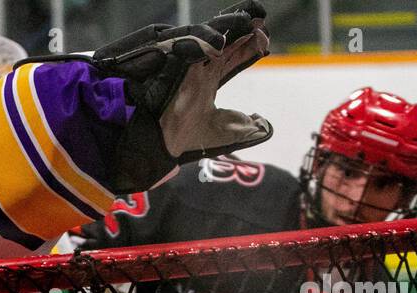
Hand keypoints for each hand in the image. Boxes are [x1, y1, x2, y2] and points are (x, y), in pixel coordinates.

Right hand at [81, 1, 272, 191]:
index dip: (248, 48)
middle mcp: (194, 67)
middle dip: (243, 30)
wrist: (151, 144)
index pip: (231, 56)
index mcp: (205, 80)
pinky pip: (184, 45)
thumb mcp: (220, 134)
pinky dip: (202, 42)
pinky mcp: (165, 62)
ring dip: (227, 27)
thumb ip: (243, 129)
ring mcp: (180, 63)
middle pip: (223, 40)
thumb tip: (265, 125)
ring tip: (248, 22)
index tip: (264, 43)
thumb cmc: (177, 139)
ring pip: (206, 35)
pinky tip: (220, 43)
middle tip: (260, 23)